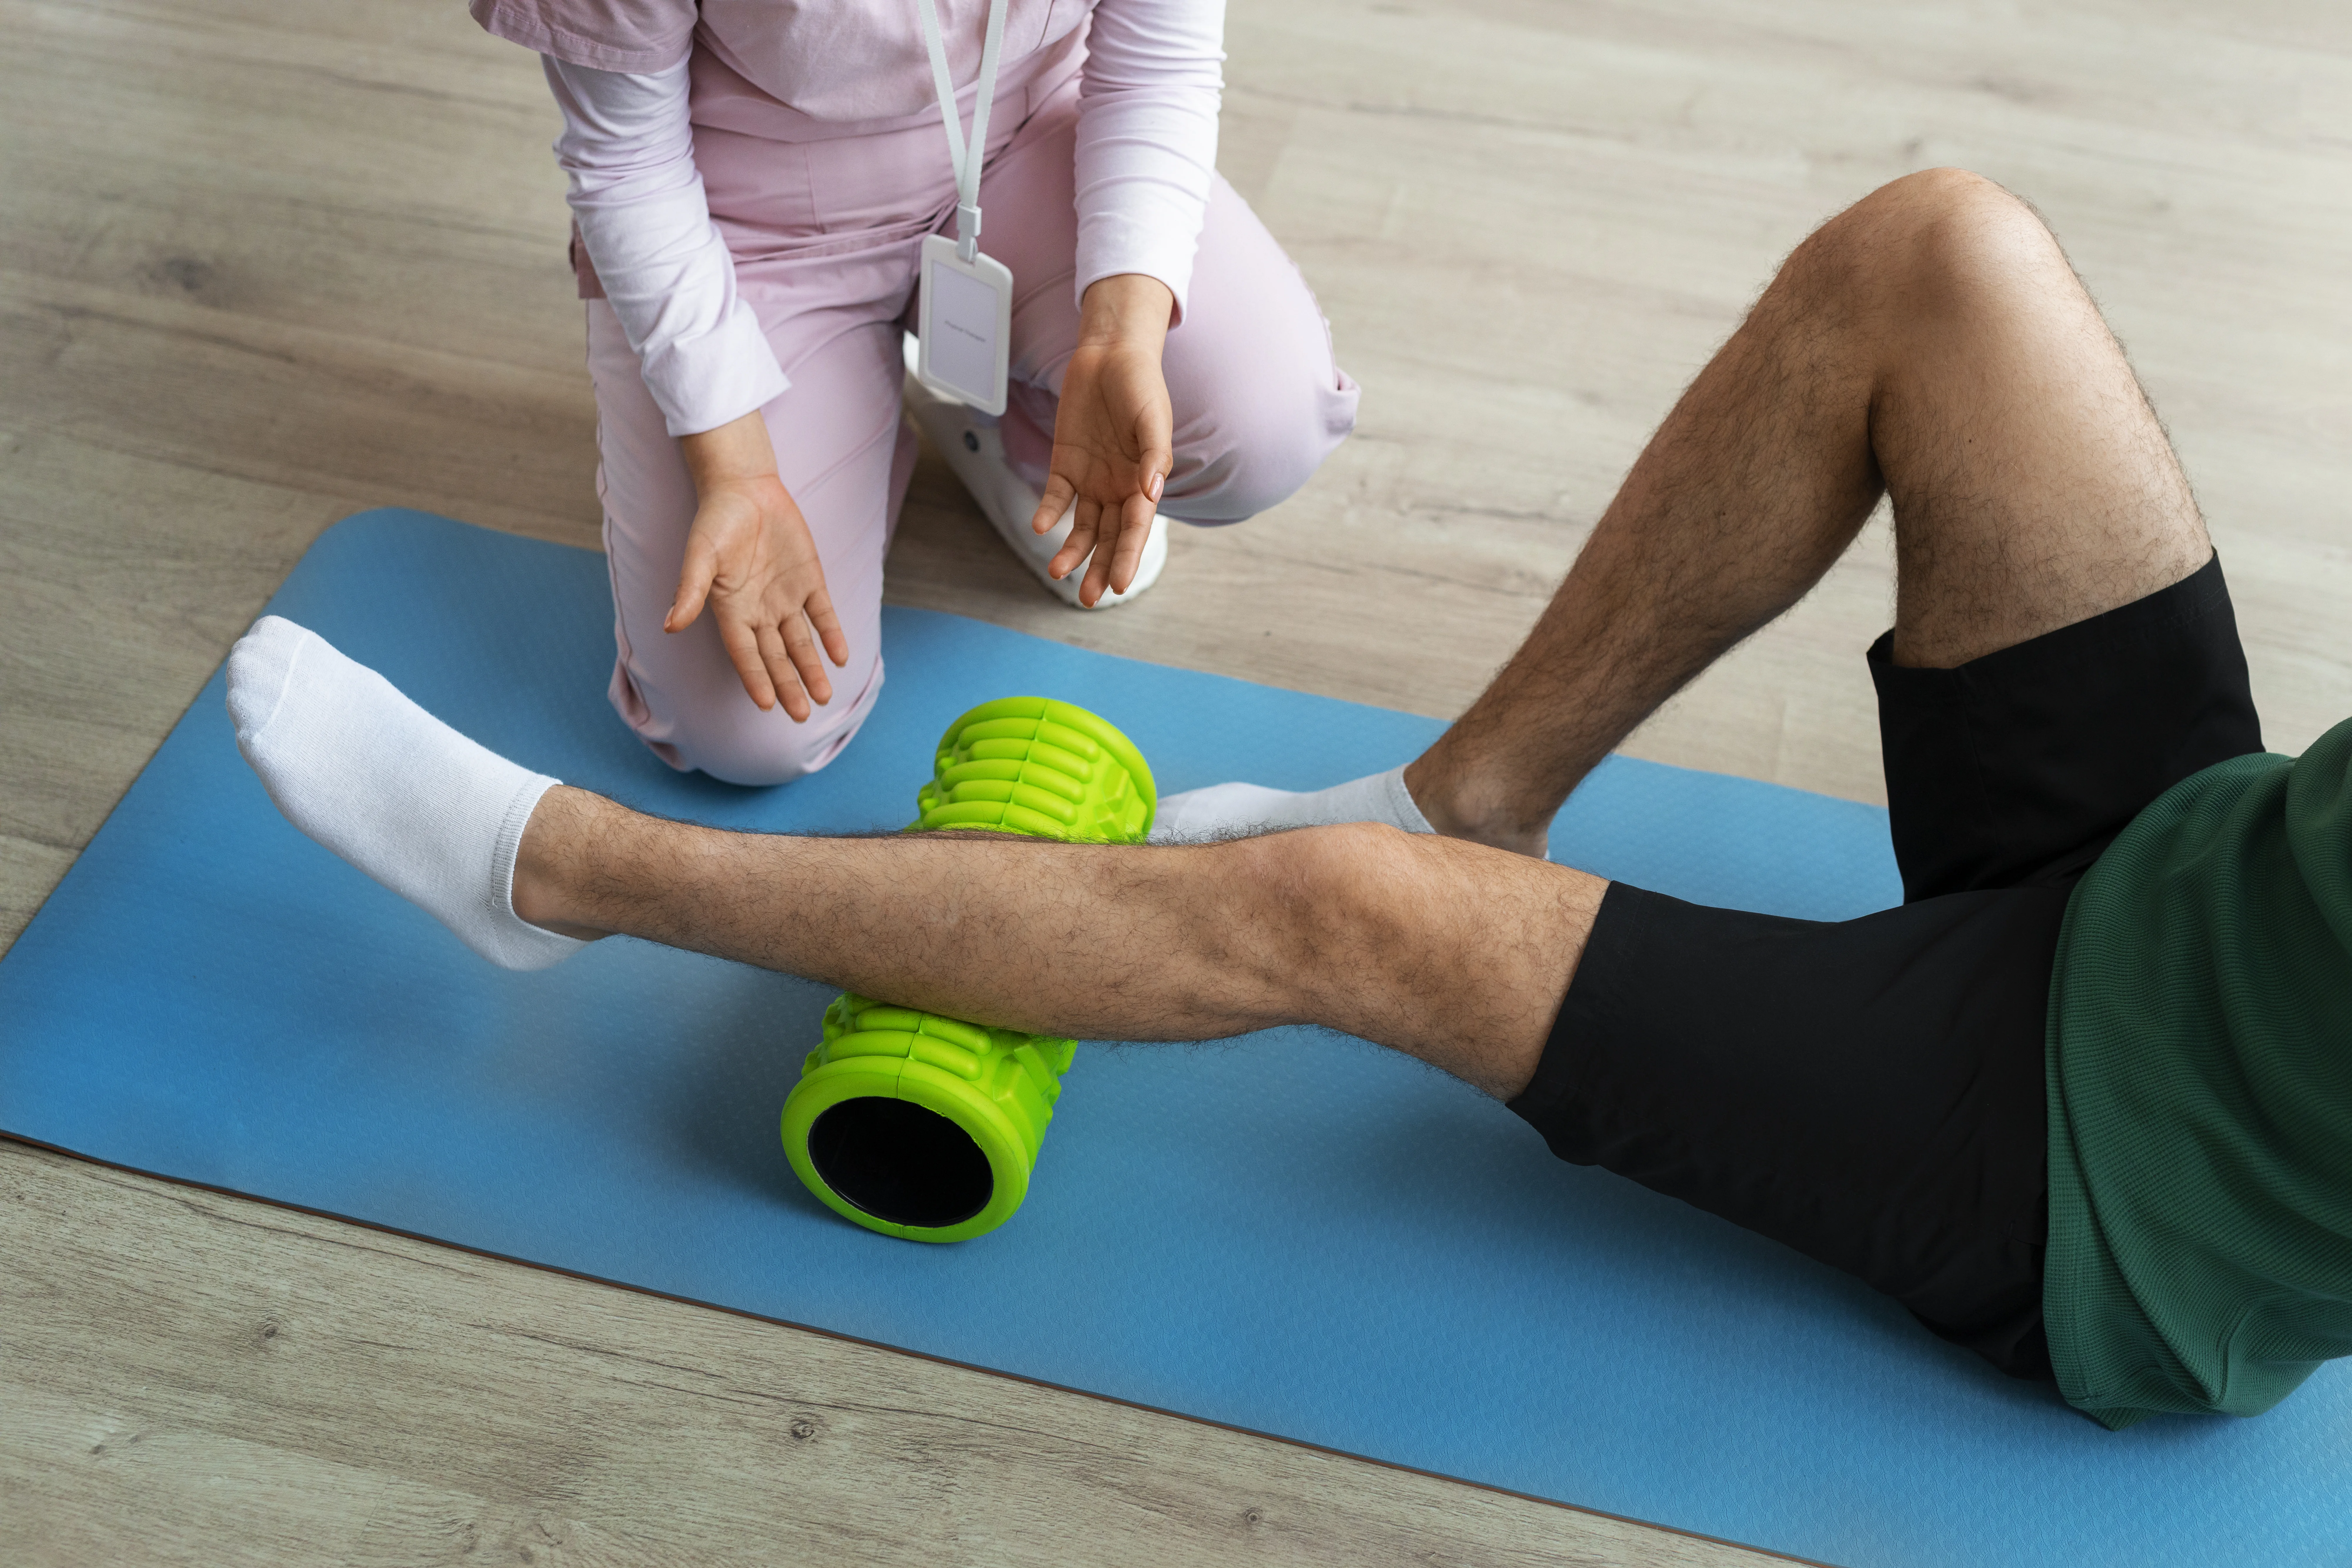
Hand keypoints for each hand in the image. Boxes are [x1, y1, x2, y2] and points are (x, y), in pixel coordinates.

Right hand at [668, 410, 847, 719]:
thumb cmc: (716, 522)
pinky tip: (840, 657)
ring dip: (812, 668)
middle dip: (788, 685)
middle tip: (802, 714)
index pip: (744, 653)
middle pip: (775, 657)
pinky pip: (822, 614)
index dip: (755, 678)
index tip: (766, 704)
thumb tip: (670, 625)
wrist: (745, 489)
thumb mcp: (700, 556)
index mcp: (731, 610)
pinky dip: (831, 635)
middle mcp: (760, 611)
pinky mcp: (809, 581)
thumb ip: (689, 591)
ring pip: (801, 643)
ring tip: (824, 696)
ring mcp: (786, 598)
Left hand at [1035, 274, 1175, 605]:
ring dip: (1072, 550)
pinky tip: (1040, 528)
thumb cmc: (1140, 386)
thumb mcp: (1153, 418)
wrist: (1109, 356)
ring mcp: (1091, 478)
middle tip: (1088, 598)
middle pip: (1109, 537)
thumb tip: (1152, 493)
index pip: (1136, 529)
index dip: (1130, 557)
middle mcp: (1118, 487)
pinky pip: (1056, 496)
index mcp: (1144, 482)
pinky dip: (1048, 512)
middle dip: (1100, 568)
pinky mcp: (1065, 464)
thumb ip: (1155, 456)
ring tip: (1058, 573)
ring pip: (1082, 526)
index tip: (1121, 585)